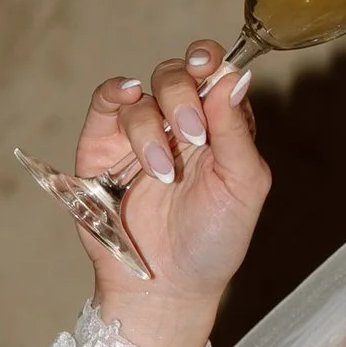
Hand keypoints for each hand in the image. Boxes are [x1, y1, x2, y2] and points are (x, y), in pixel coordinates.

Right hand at [74, 41, 270, 346]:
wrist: (166, 286)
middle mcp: (180, 122)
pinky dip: (114, 93)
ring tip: (162, 173)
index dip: (212, 59)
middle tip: (192, 136)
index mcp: (219, 126)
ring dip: (152, 128)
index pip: (215, 74)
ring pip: (142, 92)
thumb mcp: (242, 186)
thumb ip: (237, 130)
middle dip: (183, 96)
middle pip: (177, 74)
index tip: (210, 64)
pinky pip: (105, 103)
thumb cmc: (213, 240)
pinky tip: (126, 97)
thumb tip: (235, 76)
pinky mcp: (103, 146)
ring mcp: (140, 132)